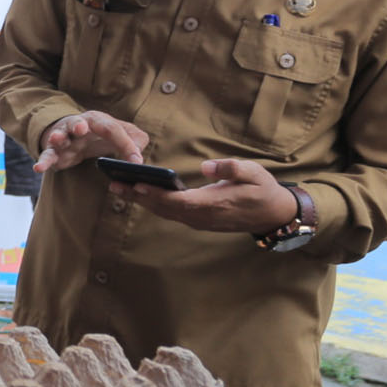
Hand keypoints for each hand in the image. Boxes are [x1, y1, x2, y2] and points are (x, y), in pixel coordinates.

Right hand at [34, 111, 148, 172]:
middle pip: (78, 122)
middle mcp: (79, 125)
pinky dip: (43, 161)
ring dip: (57, 137)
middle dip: (79, 125)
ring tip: (56, 140)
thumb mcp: (120, 134)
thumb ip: (135, 141)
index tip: (136, 161)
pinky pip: (47, 155)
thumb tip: (139, 158)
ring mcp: (64, 138)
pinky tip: (38, 168)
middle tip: (81, 129)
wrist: (74, 134)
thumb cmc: (100, 135)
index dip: (125, 144)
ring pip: (59, 135)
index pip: (113, 129)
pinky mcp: (54, 152)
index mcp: (98, 120)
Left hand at [112, 158, 295, 235]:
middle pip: (164, 209)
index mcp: (213, 204)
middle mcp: (202, 216)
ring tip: (118, 187)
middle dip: (138, 197)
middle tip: (114, 184)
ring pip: (165, 213)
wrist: (273, 214)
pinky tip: (138, 194)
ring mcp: (200, 221)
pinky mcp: (199, 220)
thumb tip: (206, 166)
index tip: (137, 185)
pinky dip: (153, 204)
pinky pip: (171, 214)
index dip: (156, 194)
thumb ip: (231, 168)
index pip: (178, 201)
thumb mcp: (254, 173)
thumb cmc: (263, 190)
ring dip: (141, 201)